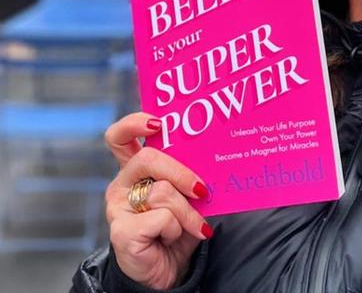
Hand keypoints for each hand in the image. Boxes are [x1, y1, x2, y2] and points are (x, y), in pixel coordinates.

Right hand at [105, 113, 211, 289]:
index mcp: (135, 170)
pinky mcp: (121, 231)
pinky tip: (172, 239)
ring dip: (187, 212)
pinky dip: (177, 229)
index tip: (158, 122)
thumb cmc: (177, 229)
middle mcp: (122, 185)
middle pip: (147, 158)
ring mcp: (118, 208)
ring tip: (193, 226)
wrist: (168, 272)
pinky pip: (161, 218)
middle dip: (181, 172)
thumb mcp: (184, 196)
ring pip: (162, 191)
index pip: (119, 136)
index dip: (134, 123)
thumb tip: (210, 156)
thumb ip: (186, 174)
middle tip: (201, 189)